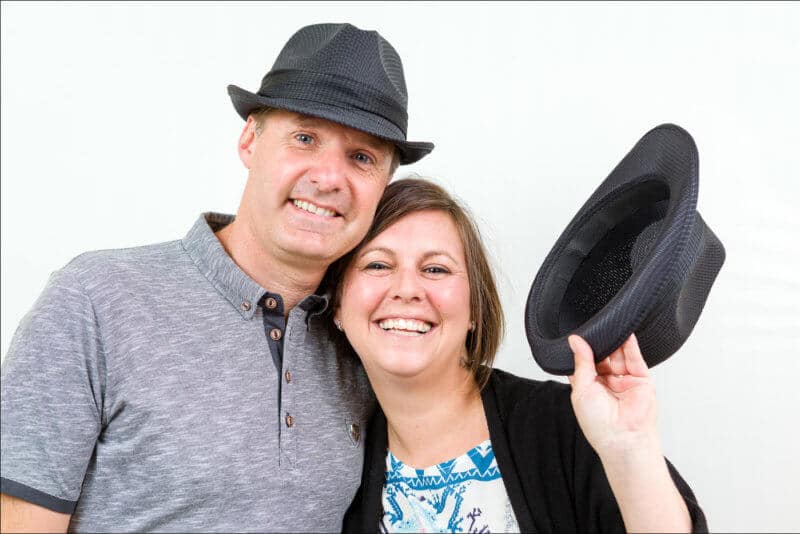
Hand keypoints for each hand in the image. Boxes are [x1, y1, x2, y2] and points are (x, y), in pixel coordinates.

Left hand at [567, 334, 659, 456]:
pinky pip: (635, 359)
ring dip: (614, 342)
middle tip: (593, 330)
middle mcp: (607, 382)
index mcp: (589, 386)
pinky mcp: (640, 380)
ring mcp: (624, 380)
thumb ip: (581, 363)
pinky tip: (625, 334)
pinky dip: (630, 346)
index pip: (585, 362)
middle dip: (599, 344)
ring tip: (608, 328)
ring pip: (619, 355)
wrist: (622, 439)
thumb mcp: (581, 389)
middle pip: (603, 356)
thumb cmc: (598, 423)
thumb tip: (575, 341)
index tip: (577, 335)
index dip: (582, 349)